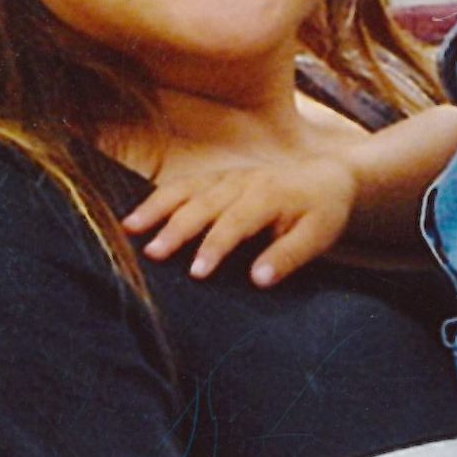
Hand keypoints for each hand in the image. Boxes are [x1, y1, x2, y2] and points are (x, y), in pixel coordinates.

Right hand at [126, 138, 356, 283]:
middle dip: (175, 229)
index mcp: (268, 196)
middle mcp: (242, 182)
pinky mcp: (216, 178)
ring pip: (186, 189)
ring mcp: (226, 177)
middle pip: (202, 204)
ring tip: (129, 229)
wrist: (326, 177)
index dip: (214, 247)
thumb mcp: (318, 237)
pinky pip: (183, 185)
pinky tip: (135, 216)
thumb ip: (288, 257)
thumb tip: (259, 280)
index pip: (236, 223)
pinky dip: (158, 198)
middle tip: (151, 254)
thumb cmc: (321, 213)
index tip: (195, 272)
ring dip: (156, 207)